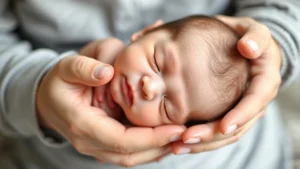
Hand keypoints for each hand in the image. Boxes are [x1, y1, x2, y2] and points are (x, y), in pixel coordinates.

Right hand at [37, 45, 184, 166]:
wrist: (49, 100)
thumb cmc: (60, 82)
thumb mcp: (67, 68)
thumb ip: (84, 68)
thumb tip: (106, 72)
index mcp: (82, 125)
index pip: (121, 140)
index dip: (151, 138)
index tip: (176, 129)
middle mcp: (90, 142)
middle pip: (130, 155)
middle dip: (160, 147)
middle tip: (187, 135)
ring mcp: (97, 146)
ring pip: (131, 158)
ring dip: (158, 151)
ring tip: (182, 139)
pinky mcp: (104, 144)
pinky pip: (129, 152)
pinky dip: (149, 149)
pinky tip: (167, 140)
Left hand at [171, 15, 281, 153]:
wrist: (246, 47)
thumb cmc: (249, 38)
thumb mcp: (255, 32)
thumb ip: (256, 37)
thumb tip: (248, 48)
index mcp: (264, 84)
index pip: (254, 103)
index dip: (240, 116)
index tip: (223, 126)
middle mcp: (255, 102)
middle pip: (237, 127)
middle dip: (212, 136)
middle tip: (186, 138)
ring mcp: (242, 111)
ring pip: (225, 135)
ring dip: (203, 144)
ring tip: (177, 147)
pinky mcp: (229, 114)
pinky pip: (216, 132)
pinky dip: (200, 140)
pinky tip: (180, 142)